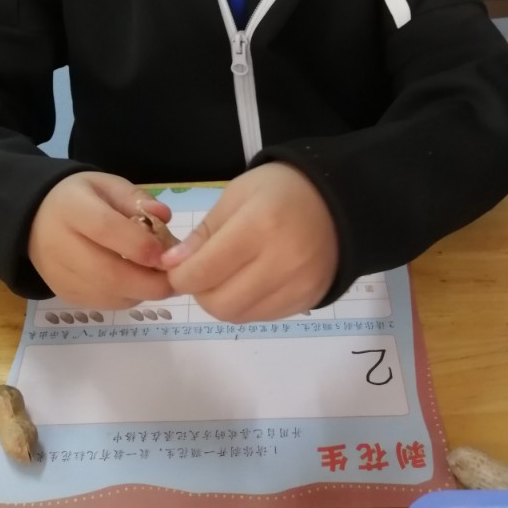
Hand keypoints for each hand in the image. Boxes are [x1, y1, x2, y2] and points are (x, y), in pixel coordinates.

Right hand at [28, 172, 174, 307]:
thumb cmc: (81, 199)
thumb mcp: (107, 186)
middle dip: (148, 281)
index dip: (139, 244)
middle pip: (107, 272)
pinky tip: (138, 282)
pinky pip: (103, 304)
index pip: (105, 229)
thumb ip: (136, 199)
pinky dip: (128, 297)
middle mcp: (61, 245)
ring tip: (161, 277)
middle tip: (177, 278)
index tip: (166, 252)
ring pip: (108, 294)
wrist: (36, 221)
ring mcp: (61, 276)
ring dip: (142, 291)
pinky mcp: (66, 295)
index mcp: (72, 209)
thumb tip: (164, 216)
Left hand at [160, 162, 337, 322]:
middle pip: (219, 303)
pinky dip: (245, 305)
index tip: (174, 265)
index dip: (178, 275)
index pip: (203, 272)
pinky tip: (248, 281)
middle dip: (198, 291)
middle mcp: (281, 262)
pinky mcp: (307, 302)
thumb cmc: (280, 190)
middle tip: (200, 271)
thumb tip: (171, 265)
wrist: (336, 200)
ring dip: (220, 300)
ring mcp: (297, 287)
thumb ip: (204, 232)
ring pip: (238, 315)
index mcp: (258, 227)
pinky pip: (261, 317)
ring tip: (225, 274)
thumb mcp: (236, 195)